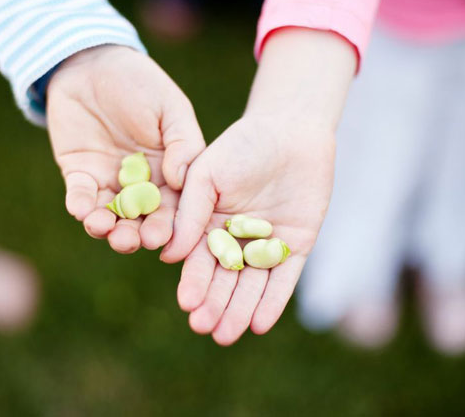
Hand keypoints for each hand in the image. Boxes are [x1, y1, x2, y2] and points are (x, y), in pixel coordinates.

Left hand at [46, 45, 204, 252]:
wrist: (94, 64)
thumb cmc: (142, 82)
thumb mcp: (171, 108)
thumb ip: (183, 144)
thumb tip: (180, 181)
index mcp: (168, 173)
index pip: (171, 207)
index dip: (167, 225)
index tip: (162, 239)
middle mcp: (140, 184)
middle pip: (139, 219)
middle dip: (134, 234)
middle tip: (130, 241)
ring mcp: (109, 182)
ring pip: (109, 215)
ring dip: (105, 227)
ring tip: (103, 228)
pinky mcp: (80, 174)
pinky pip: (80, 196)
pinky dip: (80, 205)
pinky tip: (82, 210)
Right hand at [161, 28, 356, 344]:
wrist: (291, 130)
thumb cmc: (242, 145)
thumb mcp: (207, 173)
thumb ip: (190, 213)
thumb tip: (169, 257)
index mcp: (210, 222)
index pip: (199, 259)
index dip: (193, 282)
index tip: (186, 304)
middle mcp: (236, 238)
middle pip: (224, 278)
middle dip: (214, 303)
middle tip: (204, 328)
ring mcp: (266, 243)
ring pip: (251, 284)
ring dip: (239, 310)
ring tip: (226, 336)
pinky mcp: (295, 245)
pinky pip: (283, 278)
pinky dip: (272, 301)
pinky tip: (259, 324)